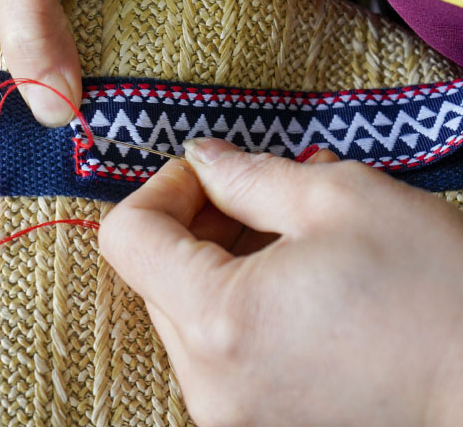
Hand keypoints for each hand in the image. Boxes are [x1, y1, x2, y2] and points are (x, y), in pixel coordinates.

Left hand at [99, 138, 462, 425]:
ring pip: (185, 311)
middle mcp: (210, 380)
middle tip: (253, 196)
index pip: (127, 239)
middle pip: (154, 276)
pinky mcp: (255, 422)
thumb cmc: (438, 294)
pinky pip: (218, 348)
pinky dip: (240, 302)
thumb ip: (248, 176)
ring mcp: (230, 411)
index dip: (161, 190)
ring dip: (219, 260)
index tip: (207, 175)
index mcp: (219, 322)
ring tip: (288, 234)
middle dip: (193, 223)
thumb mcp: (339, 200)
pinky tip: (294, 277)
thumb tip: (202, 159)